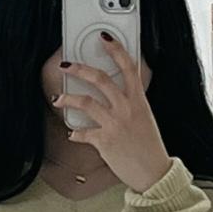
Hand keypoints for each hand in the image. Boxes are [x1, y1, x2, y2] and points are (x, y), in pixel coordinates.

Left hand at [57, 37, 172, 191]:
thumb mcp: (145, 118)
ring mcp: (115, 123)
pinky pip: (83, 132)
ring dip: (68, 98)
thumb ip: (131, 105)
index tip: (104, 38)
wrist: (154, 173)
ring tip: (58, 98)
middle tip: (66, 65)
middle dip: (79, 69)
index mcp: (139, 100)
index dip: (116, 50)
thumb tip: (116, 97)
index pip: (128, 67)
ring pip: (86, 102)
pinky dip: (75, 132)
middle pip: (100, 79)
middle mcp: (126, 108)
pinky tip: (72, 133)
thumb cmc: (150, 147)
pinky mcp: (105, 140)